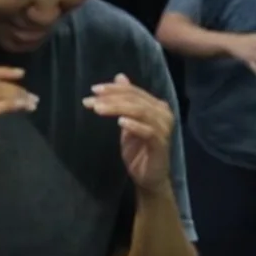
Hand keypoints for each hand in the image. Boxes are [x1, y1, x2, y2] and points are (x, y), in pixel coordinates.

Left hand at [84, 73, 175, 192]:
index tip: (93, 90)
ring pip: (140, 112)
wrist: (149, 178)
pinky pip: (148, 131)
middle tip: (91, 101)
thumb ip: (125, 102)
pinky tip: (120, 122)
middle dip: (112, 98)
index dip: (114, 89)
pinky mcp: (161, 144)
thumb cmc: (138, 151)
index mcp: (156, 106)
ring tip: (98, 109)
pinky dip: (134, 125)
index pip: (134, 91)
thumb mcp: (127, 122)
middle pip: (136, 100)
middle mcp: (163, 113)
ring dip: (118, 108)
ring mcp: (164, 128)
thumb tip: (120, 76)